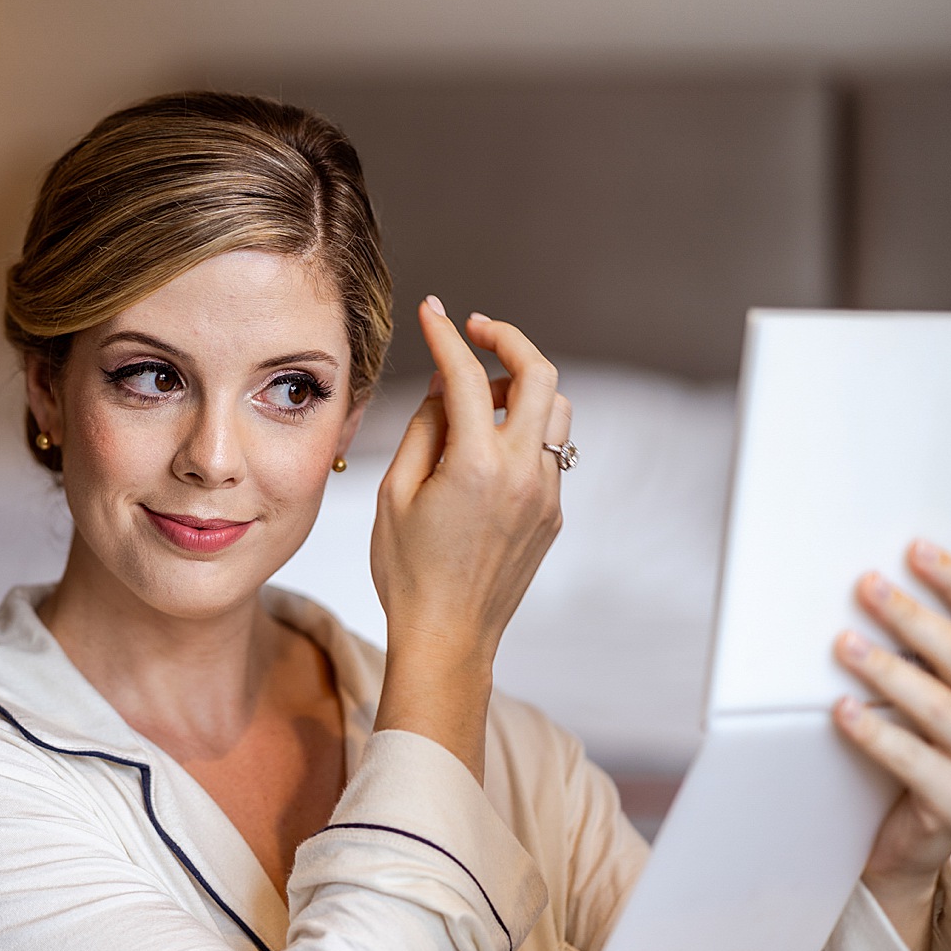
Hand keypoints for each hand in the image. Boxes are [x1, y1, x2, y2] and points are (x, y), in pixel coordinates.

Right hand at [370, 297, 571, 779]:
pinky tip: (487, 444)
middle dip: (507, 341)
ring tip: (481, 393)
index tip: (434, 312)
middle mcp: (523, 472)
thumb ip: (423, 429)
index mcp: (476, 464)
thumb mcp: (395, 493)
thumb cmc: (409, 573)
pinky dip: (524, 431)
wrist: (448, 638)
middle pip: (538, 374)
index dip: (446, 335)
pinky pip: (550, 452)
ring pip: (556, 410)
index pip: (465, 375)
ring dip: (523, 386)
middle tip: (475, 331)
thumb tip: (444, 387)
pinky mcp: (553, 514)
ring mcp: (546, 494)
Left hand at [832, 541, 950, 950]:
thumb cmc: (898, 746)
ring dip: (888, 671)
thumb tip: (854, 585)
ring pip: (938, 706)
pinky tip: (840, 711)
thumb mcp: (907, 692)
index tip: (914, 547)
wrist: (899, 838)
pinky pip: (914, 762)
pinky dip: (875, 733)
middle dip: (911, 616)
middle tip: (865, 585)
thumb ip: (902, 650)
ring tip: (844, 645)